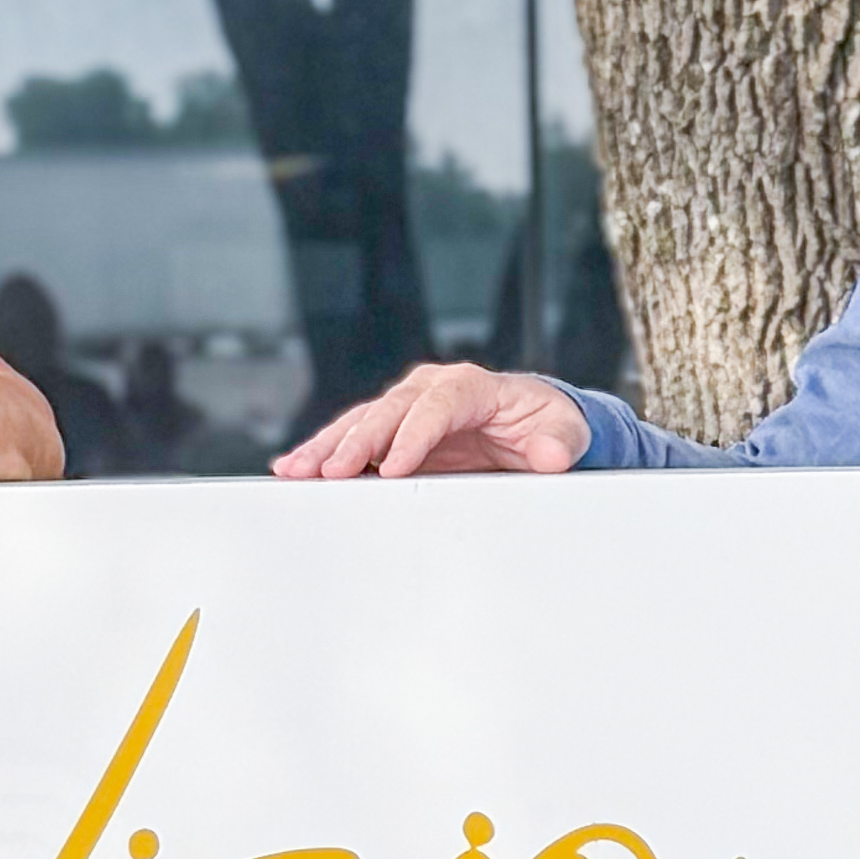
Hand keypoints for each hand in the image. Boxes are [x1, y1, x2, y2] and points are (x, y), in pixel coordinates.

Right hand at [272, 362, 589, 480]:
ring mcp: (407, 408)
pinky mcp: (393, 431)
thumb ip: (558, 443)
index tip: (392, 467)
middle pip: (388, 411)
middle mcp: (432, 389)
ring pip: (361, 423)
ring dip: (328, 447)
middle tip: (331, 472)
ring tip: (296, 470)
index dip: (412, 436)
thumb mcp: (564, 432)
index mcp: (470, 386)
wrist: (532, 425)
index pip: (436, 407)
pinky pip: (354, 439)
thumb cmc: (546, 424)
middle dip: (357, 442)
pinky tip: (295, 468)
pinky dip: (325, 452)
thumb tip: (548, 455)